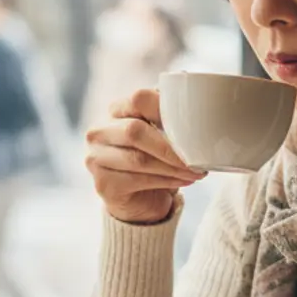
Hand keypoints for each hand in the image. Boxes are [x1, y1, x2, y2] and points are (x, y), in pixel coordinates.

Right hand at [84, 88, 204, 225]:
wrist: (140, 197)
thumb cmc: (154, 157)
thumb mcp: (163, 133)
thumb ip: (171, 119)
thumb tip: (201, 117)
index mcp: (115, 110)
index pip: (138, 99)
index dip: (165, 109)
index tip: (192, 124)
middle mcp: (99, 132)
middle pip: (134, 131)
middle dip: (170, 147)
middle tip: (196, 158)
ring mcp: (96, 158)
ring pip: (138, 159)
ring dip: (172, 167)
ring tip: (195, 171)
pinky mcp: (103, 184)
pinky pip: (138, 180)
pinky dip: (165, 181)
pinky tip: (182, 181)